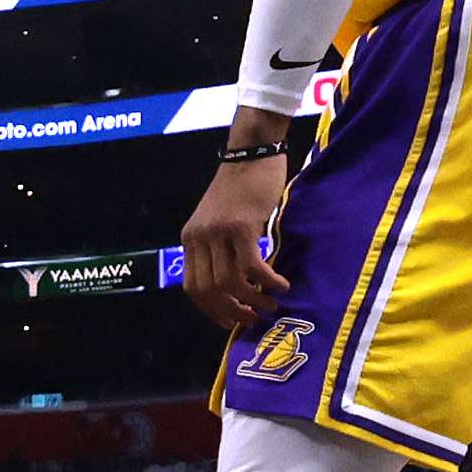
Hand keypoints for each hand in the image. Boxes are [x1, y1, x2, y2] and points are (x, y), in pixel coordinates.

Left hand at [181, 142, 290, 333]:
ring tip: (271, 305)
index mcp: (190, 238)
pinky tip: (281, 285)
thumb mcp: (221, 219)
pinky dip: (267, 282)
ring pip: (230, 282)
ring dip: (253, 300)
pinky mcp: (241, 226)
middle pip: (210, 291)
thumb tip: (234, 285)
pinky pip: (251, 266)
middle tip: (254, 318)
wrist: (252, 151)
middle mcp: (198, 237)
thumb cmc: (243, 186)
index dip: (211, 310)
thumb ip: (219, 247)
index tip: (230, 321)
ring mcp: (218, 232)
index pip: (193, 287)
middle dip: (233, 311)